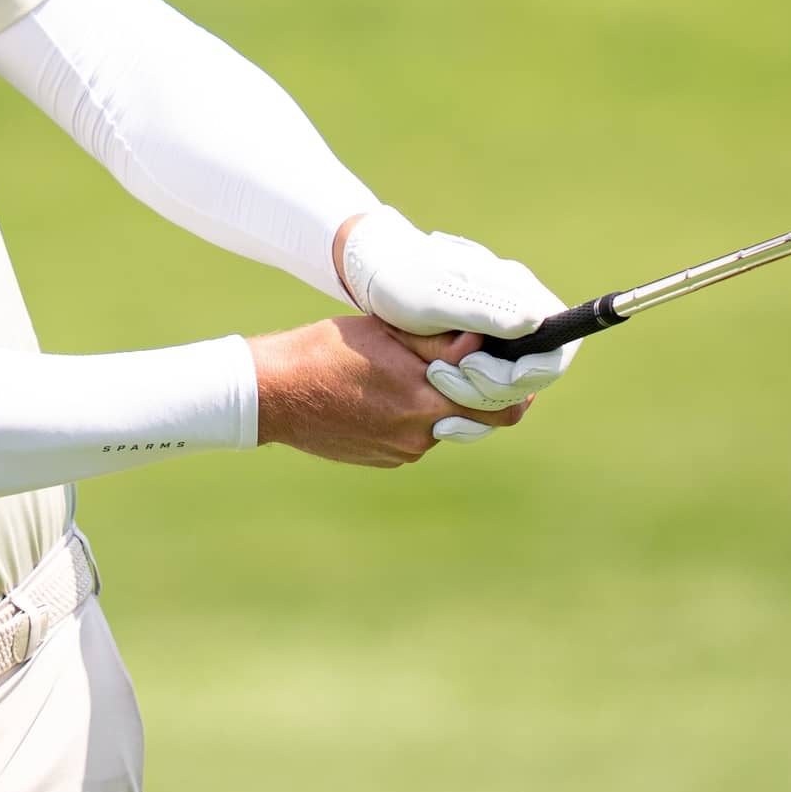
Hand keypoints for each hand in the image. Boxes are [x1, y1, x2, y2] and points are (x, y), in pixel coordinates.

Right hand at [246, 317, 530, 465]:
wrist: (274, 395)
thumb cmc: (327, 351)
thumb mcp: (387, 333)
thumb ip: (439, 343)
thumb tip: (483, 339)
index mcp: (424, 399)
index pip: (499, 404)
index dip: (514, 382)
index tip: (516, 363)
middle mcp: (419, 434)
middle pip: (479, 420)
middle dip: (486, 394)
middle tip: (482, 366)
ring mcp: (402, 451)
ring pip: (447, 426)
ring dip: (447, 402)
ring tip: (421, 371)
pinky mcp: (387, 458)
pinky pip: (419, 435)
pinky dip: (418, 414)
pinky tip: (391, 390)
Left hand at [334, 209, 576, 416]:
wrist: (375, 274)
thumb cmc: (404, 281)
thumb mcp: (439, 297)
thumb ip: (488, 311)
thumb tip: (536, 322)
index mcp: (517, 293)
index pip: (558, 345)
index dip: (540, 369)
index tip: (503, 375)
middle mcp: (516, 316)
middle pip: (534, 376)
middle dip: (495, 387)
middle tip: (444, 374)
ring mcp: (499, 339)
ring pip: (511, 393)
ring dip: (475, 400)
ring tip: (432, 378)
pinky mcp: (480, 357)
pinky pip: (489, 398)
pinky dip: (467, 411)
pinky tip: (439, 417)